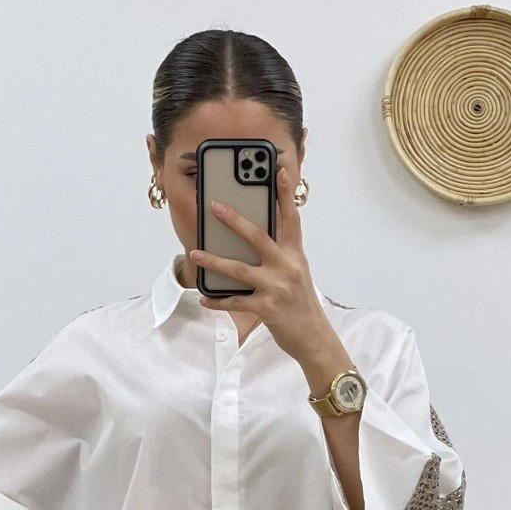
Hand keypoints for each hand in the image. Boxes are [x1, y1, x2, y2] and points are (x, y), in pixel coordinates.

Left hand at [188, 164, 349, 380]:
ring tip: (195, 253)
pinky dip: (218, 301)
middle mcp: (287, 268)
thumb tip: (251, 241)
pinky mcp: (267, 309)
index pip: (291, 219)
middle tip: (215, 206)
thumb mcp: (297, 275)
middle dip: (234, 220)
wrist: (315, 338)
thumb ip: (280, 256)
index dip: (284, 194)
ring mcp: (277, 288)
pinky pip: (236, 302)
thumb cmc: (301, 305)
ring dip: (214, 261)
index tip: (277, 170)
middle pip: (258, 237)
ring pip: (239, 270)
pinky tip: (204, 297)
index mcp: (296, 256)